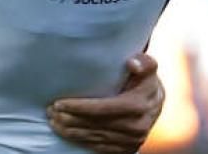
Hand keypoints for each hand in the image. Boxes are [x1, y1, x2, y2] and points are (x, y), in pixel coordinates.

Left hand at [48, 53, 165, 153]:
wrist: (157, 102)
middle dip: (69, 120)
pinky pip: (100, 147)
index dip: (79, 108)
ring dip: (71, 132)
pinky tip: (68, 134)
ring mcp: (132, 141)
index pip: (102, 109)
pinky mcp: (128, 149)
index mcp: (138, 105)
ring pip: (95, 138)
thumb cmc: (145, 80)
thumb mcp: (148, 67)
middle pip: (95, 125)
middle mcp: (136, 127)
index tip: (59, 103)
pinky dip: (82, 141)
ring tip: (53, 122)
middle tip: (50, 112)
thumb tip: (131, 63)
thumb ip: (143, 62)